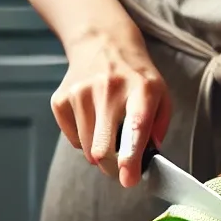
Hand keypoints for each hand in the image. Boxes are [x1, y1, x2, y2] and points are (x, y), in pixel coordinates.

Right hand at [50, 28, 170, 187]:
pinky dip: (83, 139)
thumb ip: (158, 127)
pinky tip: (91, 119)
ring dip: (98, 151)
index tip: (129, 179)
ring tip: (107, 129)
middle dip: (112, 168)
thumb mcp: (160, 94)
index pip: (135, 127)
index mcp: (141, 89)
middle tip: (120, 168)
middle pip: (103, 149)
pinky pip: (72, 139)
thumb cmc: (135, 76)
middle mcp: (109, 88)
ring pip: (87, 149)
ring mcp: (80, 92)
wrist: (102, 41)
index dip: (131, 157)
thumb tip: (146, 159)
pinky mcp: (61, 98)